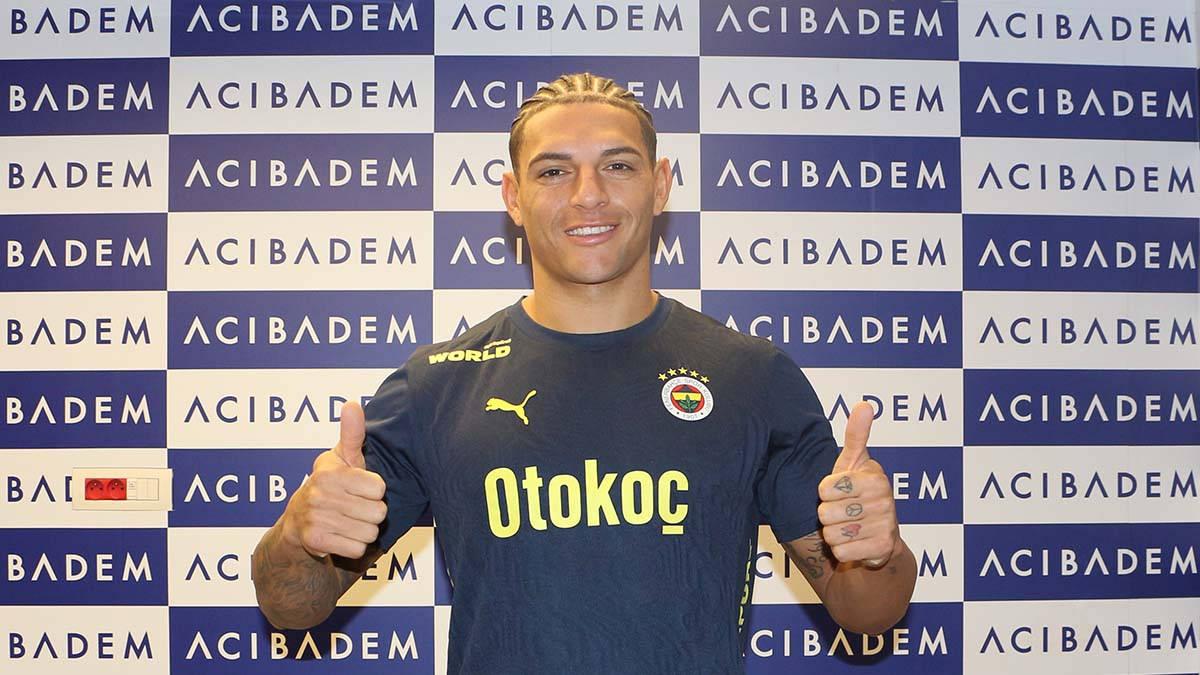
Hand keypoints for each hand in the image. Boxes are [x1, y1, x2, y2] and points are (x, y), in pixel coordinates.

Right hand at [280, 400, 387, 558]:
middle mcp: (320, 494)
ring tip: (348, 522)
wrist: (298, 522)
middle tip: (355, 508)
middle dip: (372, 514)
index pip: (380, 489)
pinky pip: (357, 548)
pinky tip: (341, 536)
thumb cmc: (330, 485)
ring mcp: (315, 518)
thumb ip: (352, 433)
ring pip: (370, 532)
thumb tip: (352, 404)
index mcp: (330, 472)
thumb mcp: (341, 457)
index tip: (361, 489)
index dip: (375, 491)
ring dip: (364, 530)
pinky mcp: (314, 541)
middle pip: (378, 513)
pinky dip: (354, 546)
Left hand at [816, 401, 897, 568]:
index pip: (824, 488)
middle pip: (825, 513)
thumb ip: (856, 435)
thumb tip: (864, 404)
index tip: (837, 492)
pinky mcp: (882, 551)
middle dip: (827, 515)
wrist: (878, 536)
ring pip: (831, 534)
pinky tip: (855, 543)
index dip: (824, 493)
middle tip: (843, 512)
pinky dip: (841, 551)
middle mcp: (885, 502)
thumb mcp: (853, 463)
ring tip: (848, 527)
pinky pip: (841, 552)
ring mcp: (885, 527)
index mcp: (875, 478)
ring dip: (833, 534)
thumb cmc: (858, 494)